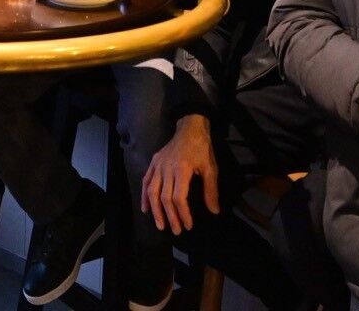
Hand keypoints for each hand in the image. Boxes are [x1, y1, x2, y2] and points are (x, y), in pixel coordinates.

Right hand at [141, 115, 218, 234]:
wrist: (190, 128)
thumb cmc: (202, 148)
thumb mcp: (211, 168)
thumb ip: (211, 190)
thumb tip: (214, 211)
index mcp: (181, 169)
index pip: (178, 197)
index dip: (183, 213)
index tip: (188, 225)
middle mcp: (166, 168)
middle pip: (164, 197)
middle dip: (170, 216)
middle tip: (176, 231)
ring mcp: (157, 165)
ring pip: (152, 191)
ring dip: (155, 210)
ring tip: (160, 225)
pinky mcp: (153, 163)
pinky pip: (146, 181)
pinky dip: (144, 196)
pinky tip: (145, 208)